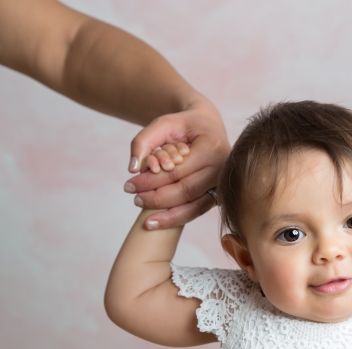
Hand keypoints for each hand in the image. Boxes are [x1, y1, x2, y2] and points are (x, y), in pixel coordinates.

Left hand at [124, 98, 229, 229]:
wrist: (209, 126)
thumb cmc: (185, 125)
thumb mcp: (163, 123)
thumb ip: (143, 141)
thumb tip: (133, 169)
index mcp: (212, 147)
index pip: (176, 171)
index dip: (150, 181)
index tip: (128, 185)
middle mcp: (222, 167)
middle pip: (185, 191)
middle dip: (156, 198)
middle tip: (134, 198)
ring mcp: (223, 183)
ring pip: (194, 206)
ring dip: (167, 214)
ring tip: (145, 217)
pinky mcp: (220, 194)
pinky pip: (198, 210)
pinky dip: (177, 218)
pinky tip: (157, 222)